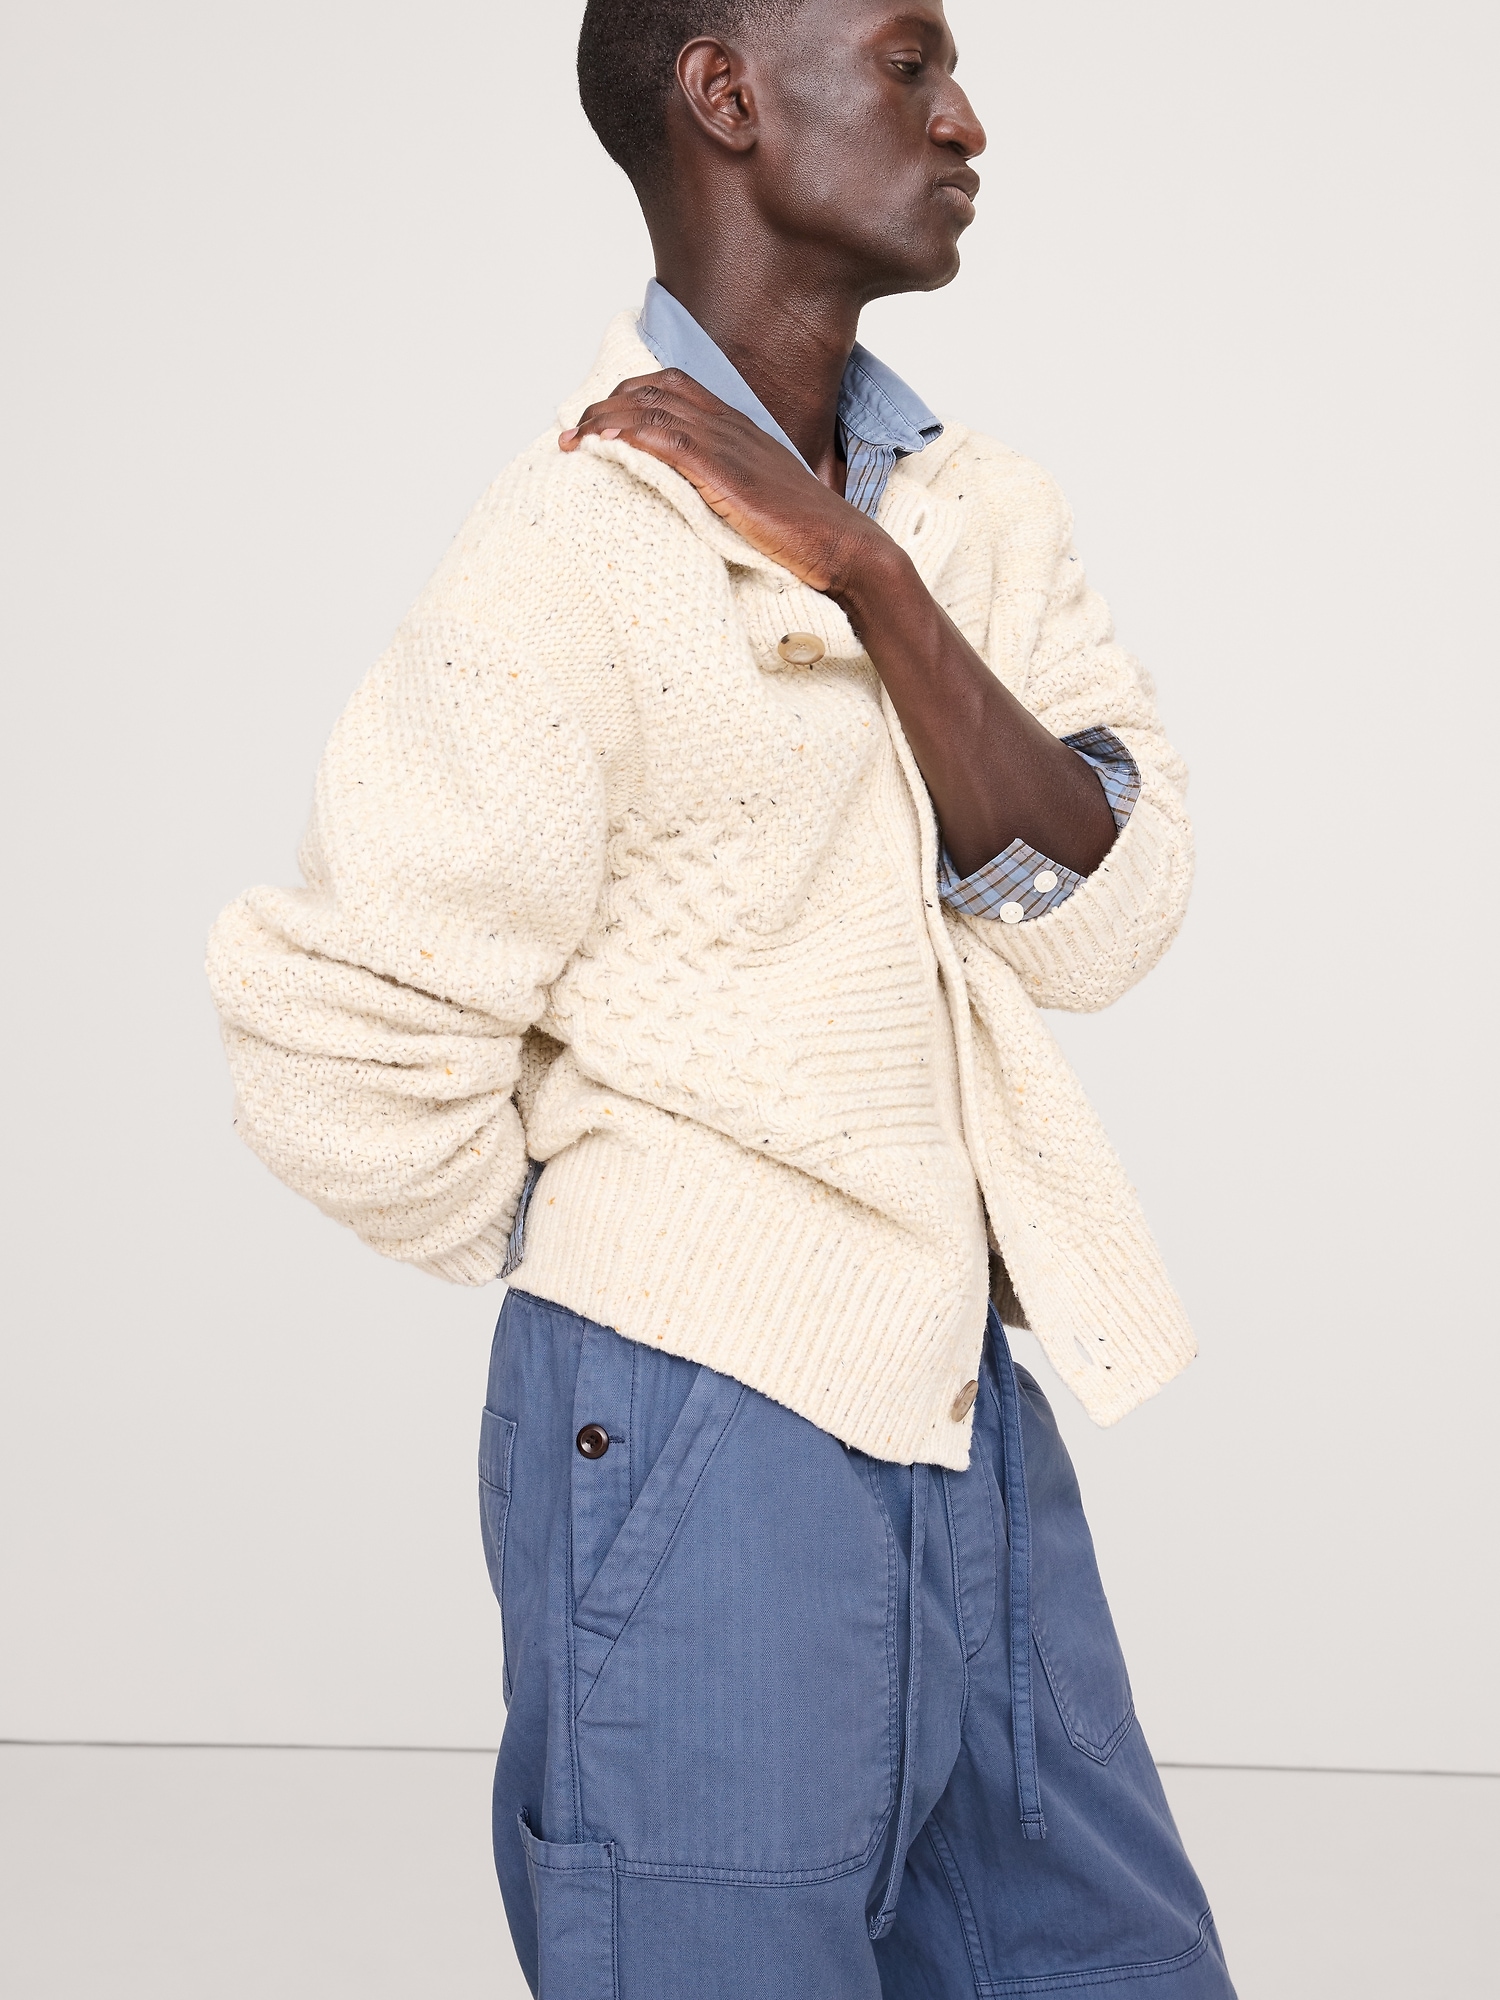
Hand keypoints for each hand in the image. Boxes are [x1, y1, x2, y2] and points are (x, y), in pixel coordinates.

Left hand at [559, 370, 884, 594]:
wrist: (844, 547)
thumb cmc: (806, 536)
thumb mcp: (757, 500)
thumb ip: (724, 488)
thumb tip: (689, 503)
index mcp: (738, 427)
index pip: (673, 387)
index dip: (629, 396)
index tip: (599, 424)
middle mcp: (730, 425)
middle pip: (653, 389)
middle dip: (606, 405)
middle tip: (575, 434)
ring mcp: (728, 445)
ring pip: (652, 407)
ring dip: (605, 419)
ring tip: (574, 440)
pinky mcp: (725, 471)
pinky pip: (666, 438)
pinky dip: (628, 433)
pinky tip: (602, 442)